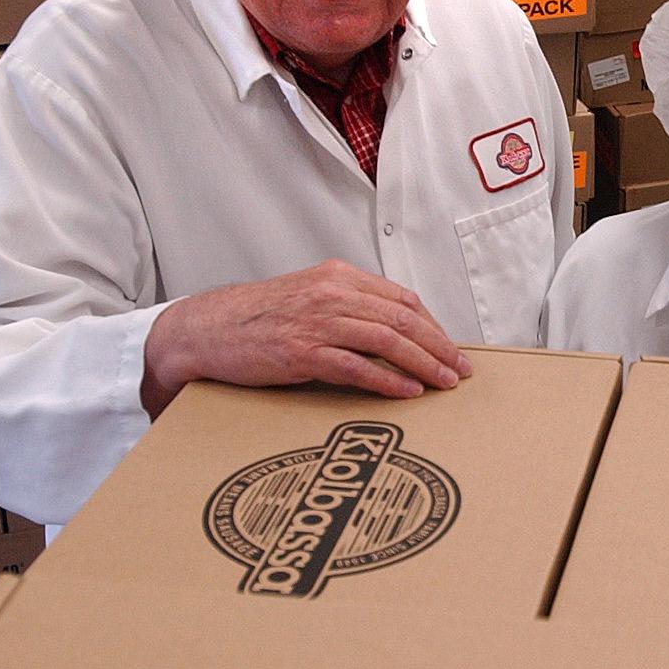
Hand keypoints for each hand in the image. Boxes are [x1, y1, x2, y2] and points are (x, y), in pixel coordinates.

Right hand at [140, 259, 471, 416]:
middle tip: (461, 369)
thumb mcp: (307, 298)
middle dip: (439, 345)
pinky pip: (357, 366)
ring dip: (423, 363)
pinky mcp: (302, 352)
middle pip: (402, 318)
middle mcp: (332, 294)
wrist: (206, 329)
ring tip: (444, 382)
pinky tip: (408, 391)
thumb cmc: (256, 319)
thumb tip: (391, 334)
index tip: (450, 347)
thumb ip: (347, 308)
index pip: (401, 298)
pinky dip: (388, 380)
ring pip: (387, 340)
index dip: (433, 325)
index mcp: (337, 277)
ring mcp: (317, 322)